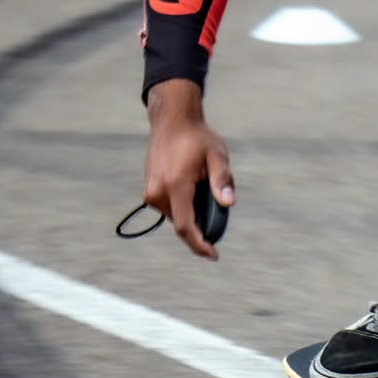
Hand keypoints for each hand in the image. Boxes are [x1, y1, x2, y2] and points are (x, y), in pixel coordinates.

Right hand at [143, 79, 233, 259]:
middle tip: (218, 202)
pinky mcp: (149, 190)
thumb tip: (228, 203)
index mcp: (175, 186)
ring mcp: (151, 192)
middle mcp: (158, 193)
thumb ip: (222, 180)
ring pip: (177, 216)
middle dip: (203, 224)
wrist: (172, 122)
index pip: (186, 228)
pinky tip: (195, 187)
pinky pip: (171, 208)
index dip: (199, 245)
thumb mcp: (217, 156)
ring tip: (206, 185)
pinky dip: (186, 206)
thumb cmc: (197, 138)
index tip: (214, 256)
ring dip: (195, 212)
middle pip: (183, 224)